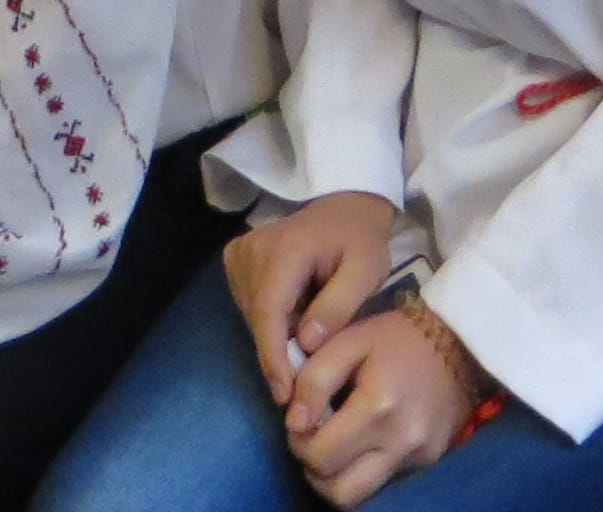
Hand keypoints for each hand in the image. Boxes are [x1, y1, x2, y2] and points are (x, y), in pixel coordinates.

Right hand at [225, 191, 396, 398]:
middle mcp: (252, 249)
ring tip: (310, 342)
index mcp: (285, 249)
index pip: (269, 312)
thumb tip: (306, 344)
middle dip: (280, 356)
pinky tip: (298, 318)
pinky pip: (251, 306)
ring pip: (253, 316)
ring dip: (278, 339)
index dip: (274, 357)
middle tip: (307, 384)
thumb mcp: (366, 272)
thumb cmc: (360, 240)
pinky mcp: (236, 260)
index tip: (285, 395)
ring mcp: (240, 254)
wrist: (344, 207)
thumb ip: (338, 307)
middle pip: (259, 319)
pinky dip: (272, 322)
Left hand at [286, 308, 477, 504]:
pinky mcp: (426, 463)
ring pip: (359, 497)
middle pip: (338, 490)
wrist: (457, 344)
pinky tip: (360, 440)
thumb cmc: (395, 337)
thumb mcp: (349, 341)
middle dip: (313, 465)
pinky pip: (380, 483)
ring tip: (332, 444)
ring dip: (335, 477)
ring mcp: (417, 457)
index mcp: (378, 406)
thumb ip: (314, 379)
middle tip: (313, 435)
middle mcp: (401, 441)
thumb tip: (294, 422)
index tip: (300, 417)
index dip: (297, 441)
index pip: (319, 455)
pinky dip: (360, 469)